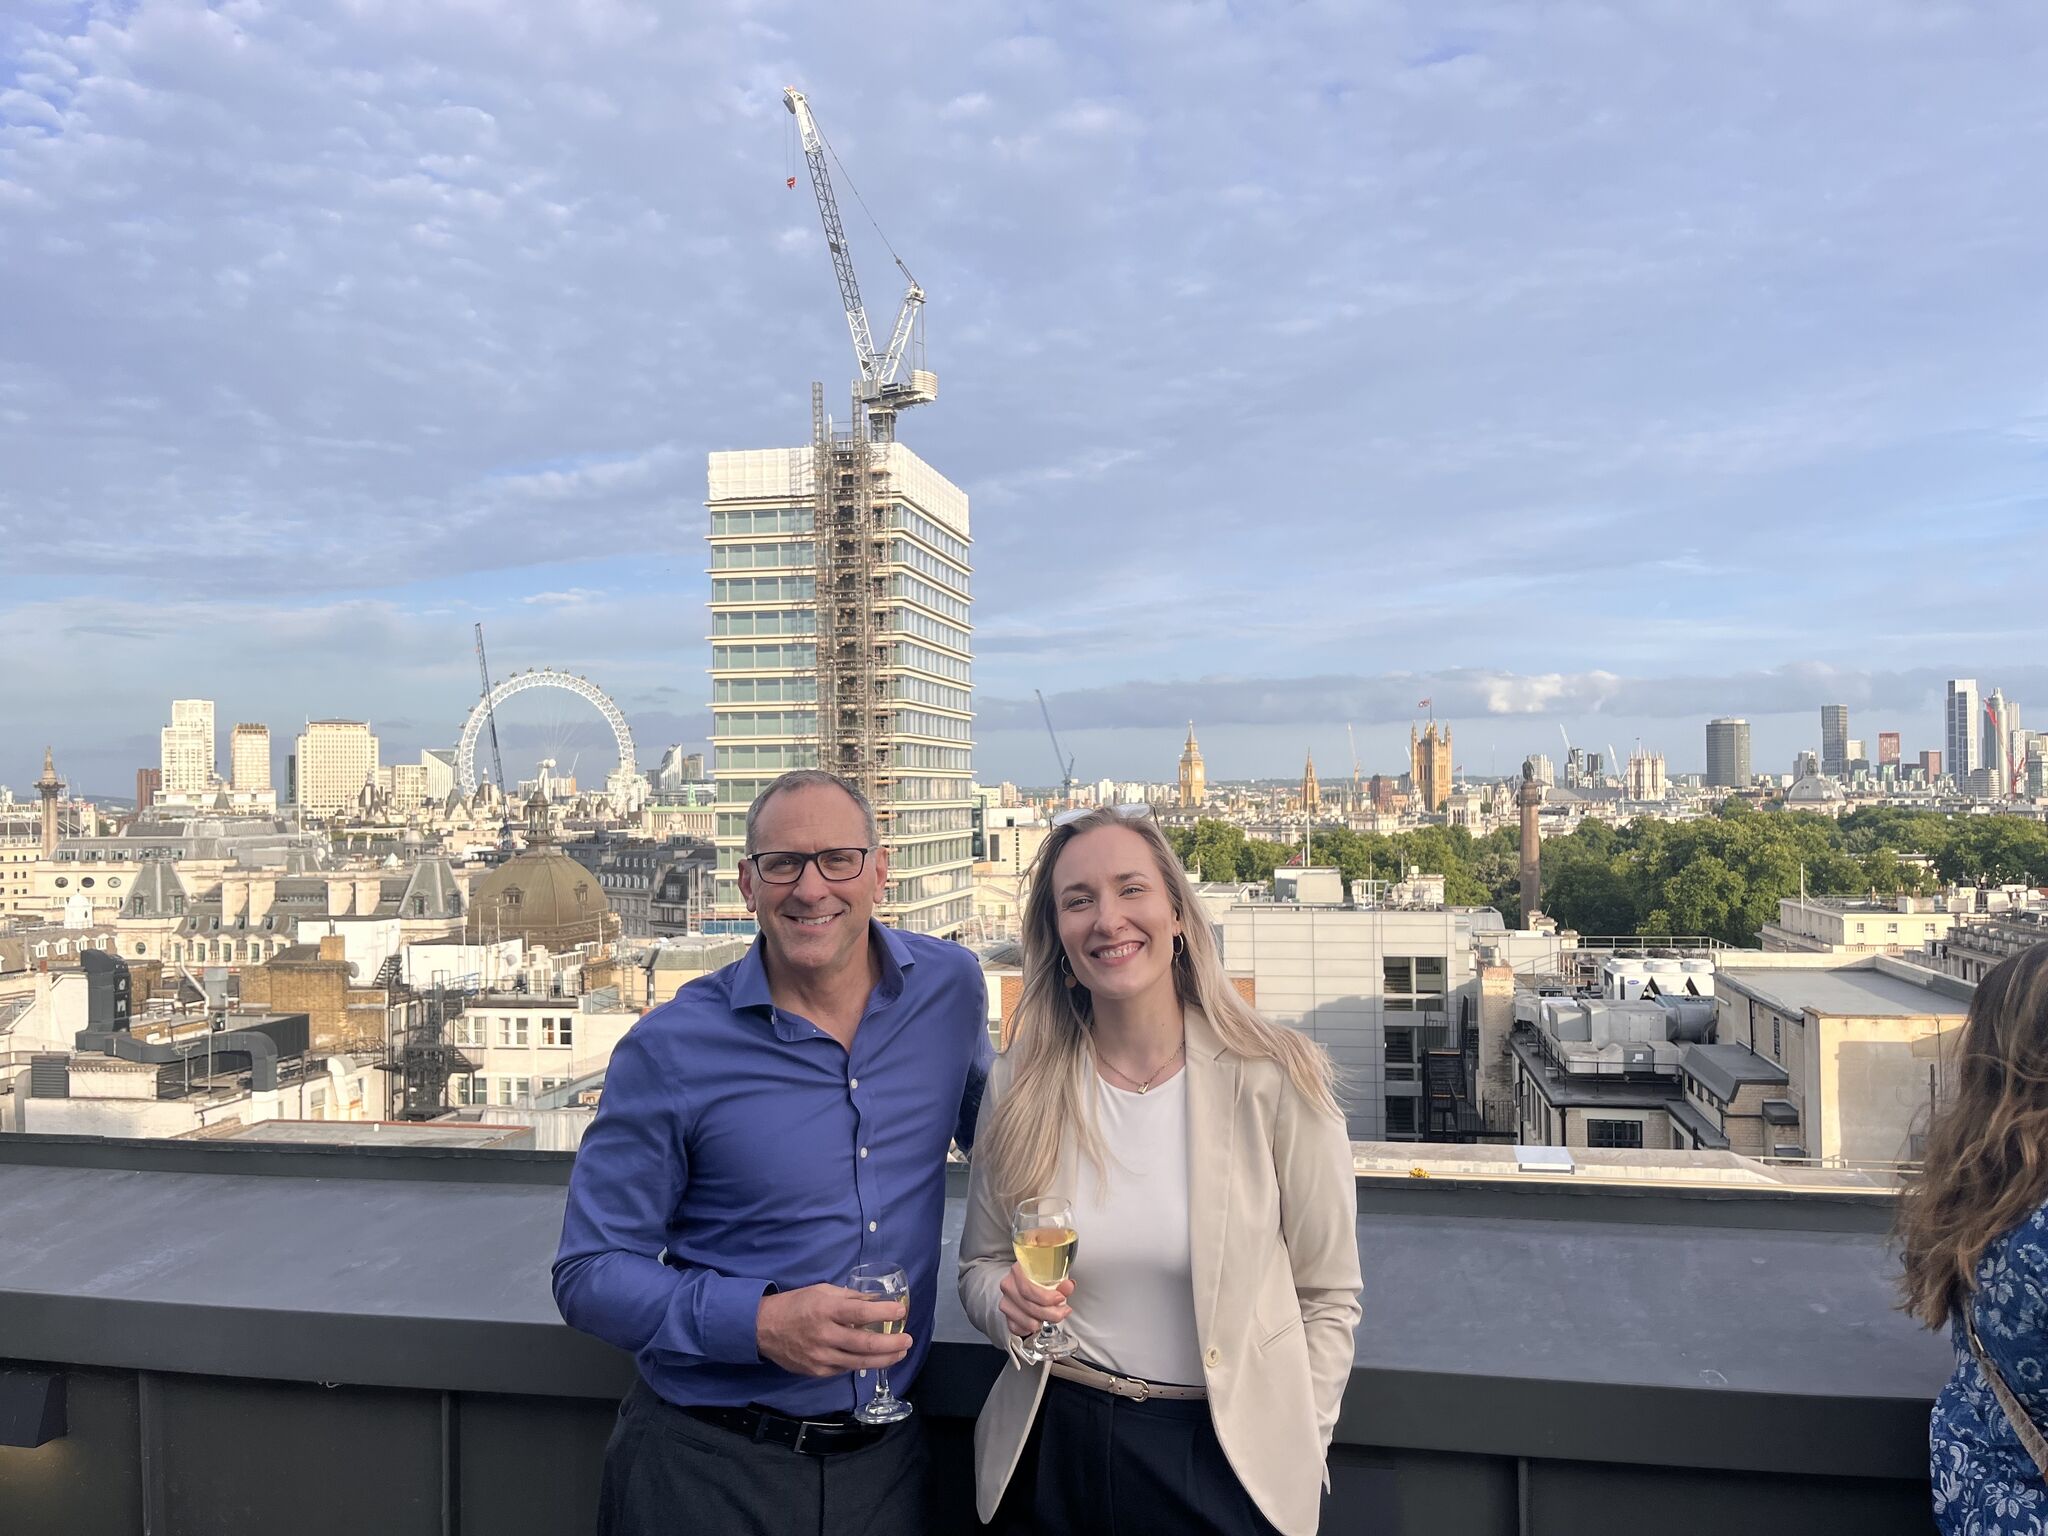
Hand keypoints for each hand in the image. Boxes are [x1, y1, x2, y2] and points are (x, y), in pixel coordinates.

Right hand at [756, 1284, 911, 1377]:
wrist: (763, 1328)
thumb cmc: (796, 1304)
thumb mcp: (822, 1291)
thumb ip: (850, 1297)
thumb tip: (877, 1301)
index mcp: (825, 1310)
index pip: (861, 1312)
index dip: (884, 1313)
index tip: (901, 1311)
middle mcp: (824, 1335)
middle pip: (865, 1343)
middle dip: (891, 1344)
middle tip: (908, 1340)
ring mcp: (821, 1356)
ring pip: (859, 1362)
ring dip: (884, 1359)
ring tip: (900, 1353)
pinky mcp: (817, 1371)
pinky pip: (845, 1368)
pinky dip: (863, 1363)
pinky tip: (875, 1359)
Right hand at [997, 1263, 1073, 1339]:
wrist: (1024, 1285)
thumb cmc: (1038, 1280)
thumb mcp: (1052, 1277)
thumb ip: (1061, 1282)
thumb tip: (1069, 1286)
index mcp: (1018, 1270)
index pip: (1028, 1289)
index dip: (1046, 1297)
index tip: (1061, 1298)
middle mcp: (1008, 1286)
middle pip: (1029, 1306)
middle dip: (1050, 1312)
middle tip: (1063, 1311)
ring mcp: (1005, 1302)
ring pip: (1027, 1321)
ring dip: (1043, 1321)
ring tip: (1052, 1315)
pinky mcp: (1006, 1317)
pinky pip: (1021, 1329)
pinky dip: (1032, 1329)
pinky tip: (1039, 1321)